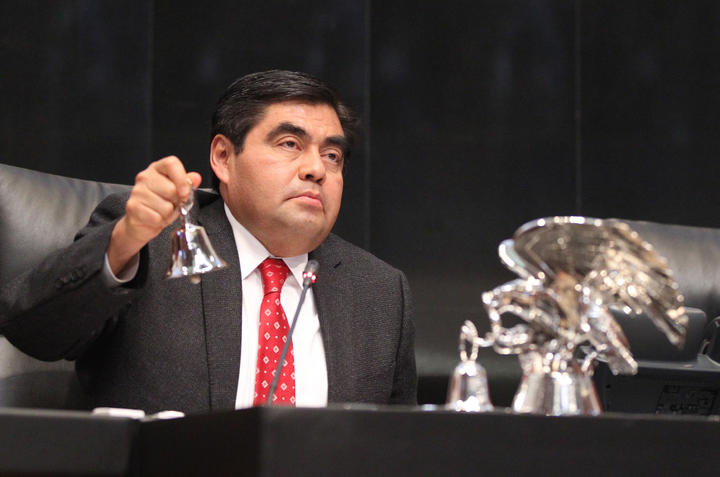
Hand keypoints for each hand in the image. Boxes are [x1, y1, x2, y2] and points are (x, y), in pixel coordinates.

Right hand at [107, 156, 201, 274]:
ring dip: (167, 214)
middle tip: (170, 207)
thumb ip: (186, 185)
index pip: (171, 163)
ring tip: (160, 214)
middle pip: (171, 188)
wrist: (139, 226)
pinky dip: (158, 223)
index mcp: (157, 170)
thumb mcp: (177, 196)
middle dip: (176, 203)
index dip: (181, 176)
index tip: (186, 191)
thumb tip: (196, 176)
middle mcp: (144, 177)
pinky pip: (156, 217)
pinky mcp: (132, 208)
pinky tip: (153, 221)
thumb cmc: (161, 207)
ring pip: (165, 205)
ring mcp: (136, 192)